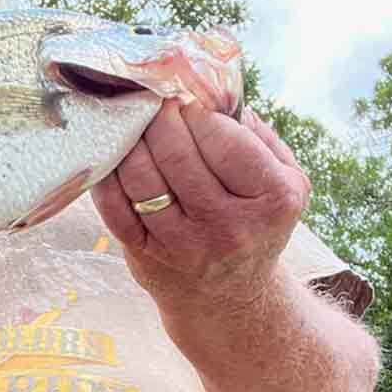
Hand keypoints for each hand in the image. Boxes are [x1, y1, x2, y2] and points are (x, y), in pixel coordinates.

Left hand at [91, 100, 309, 313]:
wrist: (228, 297)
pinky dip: (107, 175)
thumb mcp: (284, 186)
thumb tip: (220, 94)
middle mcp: (228, 226)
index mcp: (272, 200)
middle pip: (179, 156)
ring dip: (131, 141)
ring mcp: (183, 244)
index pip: (226, 142)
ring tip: (131, 121)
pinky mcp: (145, 254)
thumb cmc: (254, 225)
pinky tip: (111, 154)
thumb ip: (261, 139)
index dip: (198, 113)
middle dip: (159, 119)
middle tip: (151, 101)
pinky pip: (115, 207)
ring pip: (143, 178)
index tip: (184, 98)